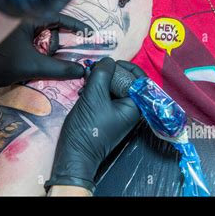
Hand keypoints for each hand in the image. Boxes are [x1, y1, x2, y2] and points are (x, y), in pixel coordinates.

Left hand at [0, 14, 91, 100]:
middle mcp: (18, 17)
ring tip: (47, 61)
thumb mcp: (32, 66)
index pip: (58, 16)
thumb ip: (59, 68)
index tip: (90, 34)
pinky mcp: (6, 38)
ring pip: (39, 34)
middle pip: (49, 26)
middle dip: (59, 41)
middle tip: (68, 55)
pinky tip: (37, 61)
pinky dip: (37, 50)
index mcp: (25, 16)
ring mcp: (11, 27)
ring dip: (47, 48)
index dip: (76, 26)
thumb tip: (81, 70)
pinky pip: (30, 40)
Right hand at [44, 57, 146, 193]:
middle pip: (126, 81)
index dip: (126, 66)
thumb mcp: (94, 96)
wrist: (75, 154)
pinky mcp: (108, 115)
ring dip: (100, 81)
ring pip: (114, 88)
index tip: (109, 62)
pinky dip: (96, 91)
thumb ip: (103, 74)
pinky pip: (106, 97)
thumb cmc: (88, 127)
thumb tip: (108, 60)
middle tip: (93, 71)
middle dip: (109, 73)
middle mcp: (130, 109)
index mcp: (134, 106)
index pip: (140, 79)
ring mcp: (119, 113)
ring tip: (86, 82)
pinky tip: (84, 91)